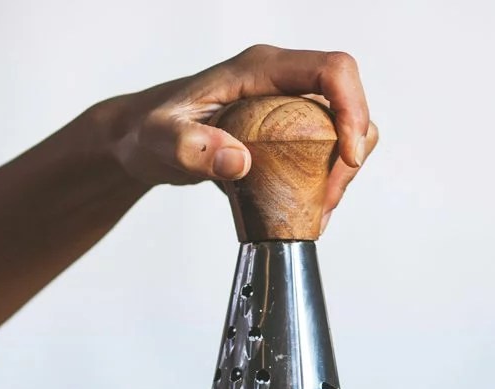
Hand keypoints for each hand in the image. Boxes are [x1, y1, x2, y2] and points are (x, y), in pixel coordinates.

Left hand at [106, 44, 379, 232]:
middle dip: (349, 154)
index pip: (331, 70)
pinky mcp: (286, 128)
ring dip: (340, 172)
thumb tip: (238, 161)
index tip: (348, 158)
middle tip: (325, 202)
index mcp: (259, 70)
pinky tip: (304, 209)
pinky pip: (324, 148)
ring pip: (342, 128)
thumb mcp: (160, 140)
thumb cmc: (149, 131)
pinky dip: (324, 181)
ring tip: (315, 212)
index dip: (353, 110)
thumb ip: (191, 147)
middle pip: (347, 103)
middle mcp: (280, 80)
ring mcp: (286, 103)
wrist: (141, 140)